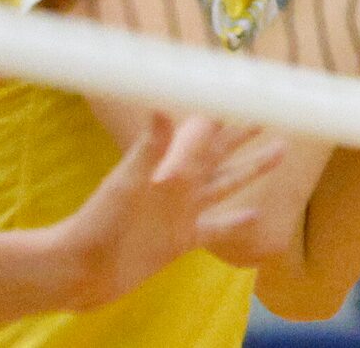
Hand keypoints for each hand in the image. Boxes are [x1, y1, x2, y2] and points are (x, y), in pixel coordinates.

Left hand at [46, 114, 280, 311]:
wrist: (80, 270)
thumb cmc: (98, 222)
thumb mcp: (127, 182)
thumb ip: (149, 148)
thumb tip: (162, 106)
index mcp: (169, 166)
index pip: (203, 131)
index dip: (223, 110)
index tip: (246, 89)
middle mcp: (180, 185)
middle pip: (220, 152)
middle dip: (243, 133)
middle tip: (271, 111)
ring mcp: (183, 213)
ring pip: (226, 184)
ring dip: (251, 167)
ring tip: (279, 150)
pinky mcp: (182, 241)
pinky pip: (217, 227)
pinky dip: (236, 221)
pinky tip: (256, 213)